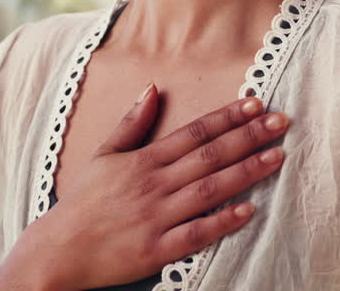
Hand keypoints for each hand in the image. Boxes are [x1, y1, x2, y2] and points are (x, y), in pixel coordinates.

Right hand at [2, 83, 289, 289]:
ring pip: (209, 189)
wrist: (58, 250)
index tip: (256, 103)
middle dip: (248, 137)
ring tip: (277, 157)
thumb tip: (152, 88)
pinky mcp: (157, 250)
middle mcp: (153, 184)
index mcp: (143, 160)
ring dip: (246, 172)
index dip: (227, 117)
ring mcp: (157, 217)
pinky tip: (248, 210)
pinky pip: (196, 233)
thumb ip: (130, 123)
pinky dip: (222, 222)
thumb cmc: (82, 203)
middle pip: (209, 155)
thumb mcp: (102, 156)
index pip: (194, 132)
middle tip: (281, 123)